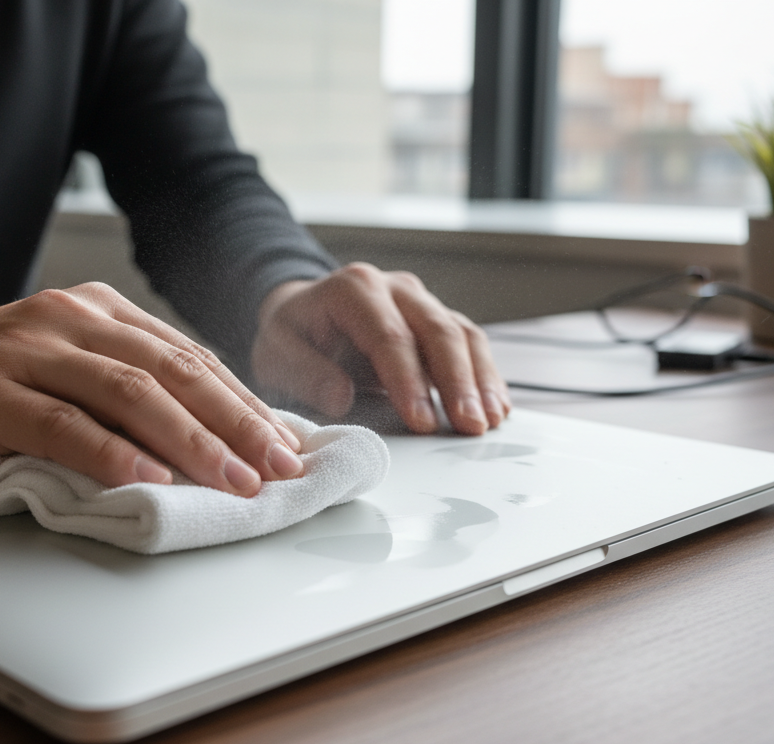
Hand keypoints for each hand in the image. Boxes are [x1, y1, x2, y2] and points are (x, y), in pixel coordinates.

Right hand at [0, 283, 304, 495]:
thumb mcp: (63, 367)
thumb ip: (124, 387)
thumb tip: (209, 437)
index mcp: (100, 311)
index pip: (190, 357)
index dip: (244, 403)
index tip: (287, 445)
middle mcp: (71, 318)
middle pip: (173, 370)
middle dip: (236, 423)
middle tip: (279, 467)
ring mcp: (29, 350)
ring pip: (129, 392)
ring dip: (190, 440)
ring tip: (233, 480)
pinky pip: (62, 422)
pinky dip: (109, 451)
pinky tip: (147, 477)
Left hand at [250, 263, 510, 434]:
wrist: (302, 311)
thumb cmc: (291, 335)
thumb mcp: (277, 352)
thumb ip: (305, 373)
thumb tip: (340, 397)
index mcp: (354, 289)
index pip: (390, 336)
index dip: (409, 381)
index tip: (422, 422)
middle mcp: (395, 288)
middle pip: (438, 331)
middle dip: (457, 383)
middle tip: (470, 426)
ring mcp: (421, 302)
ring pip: (463, 334)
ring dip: (480, 380)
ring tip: (489, 421)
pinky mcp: (436, 320)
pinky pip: (469, 343)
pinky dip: (485, 376)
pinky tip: (496, 407)